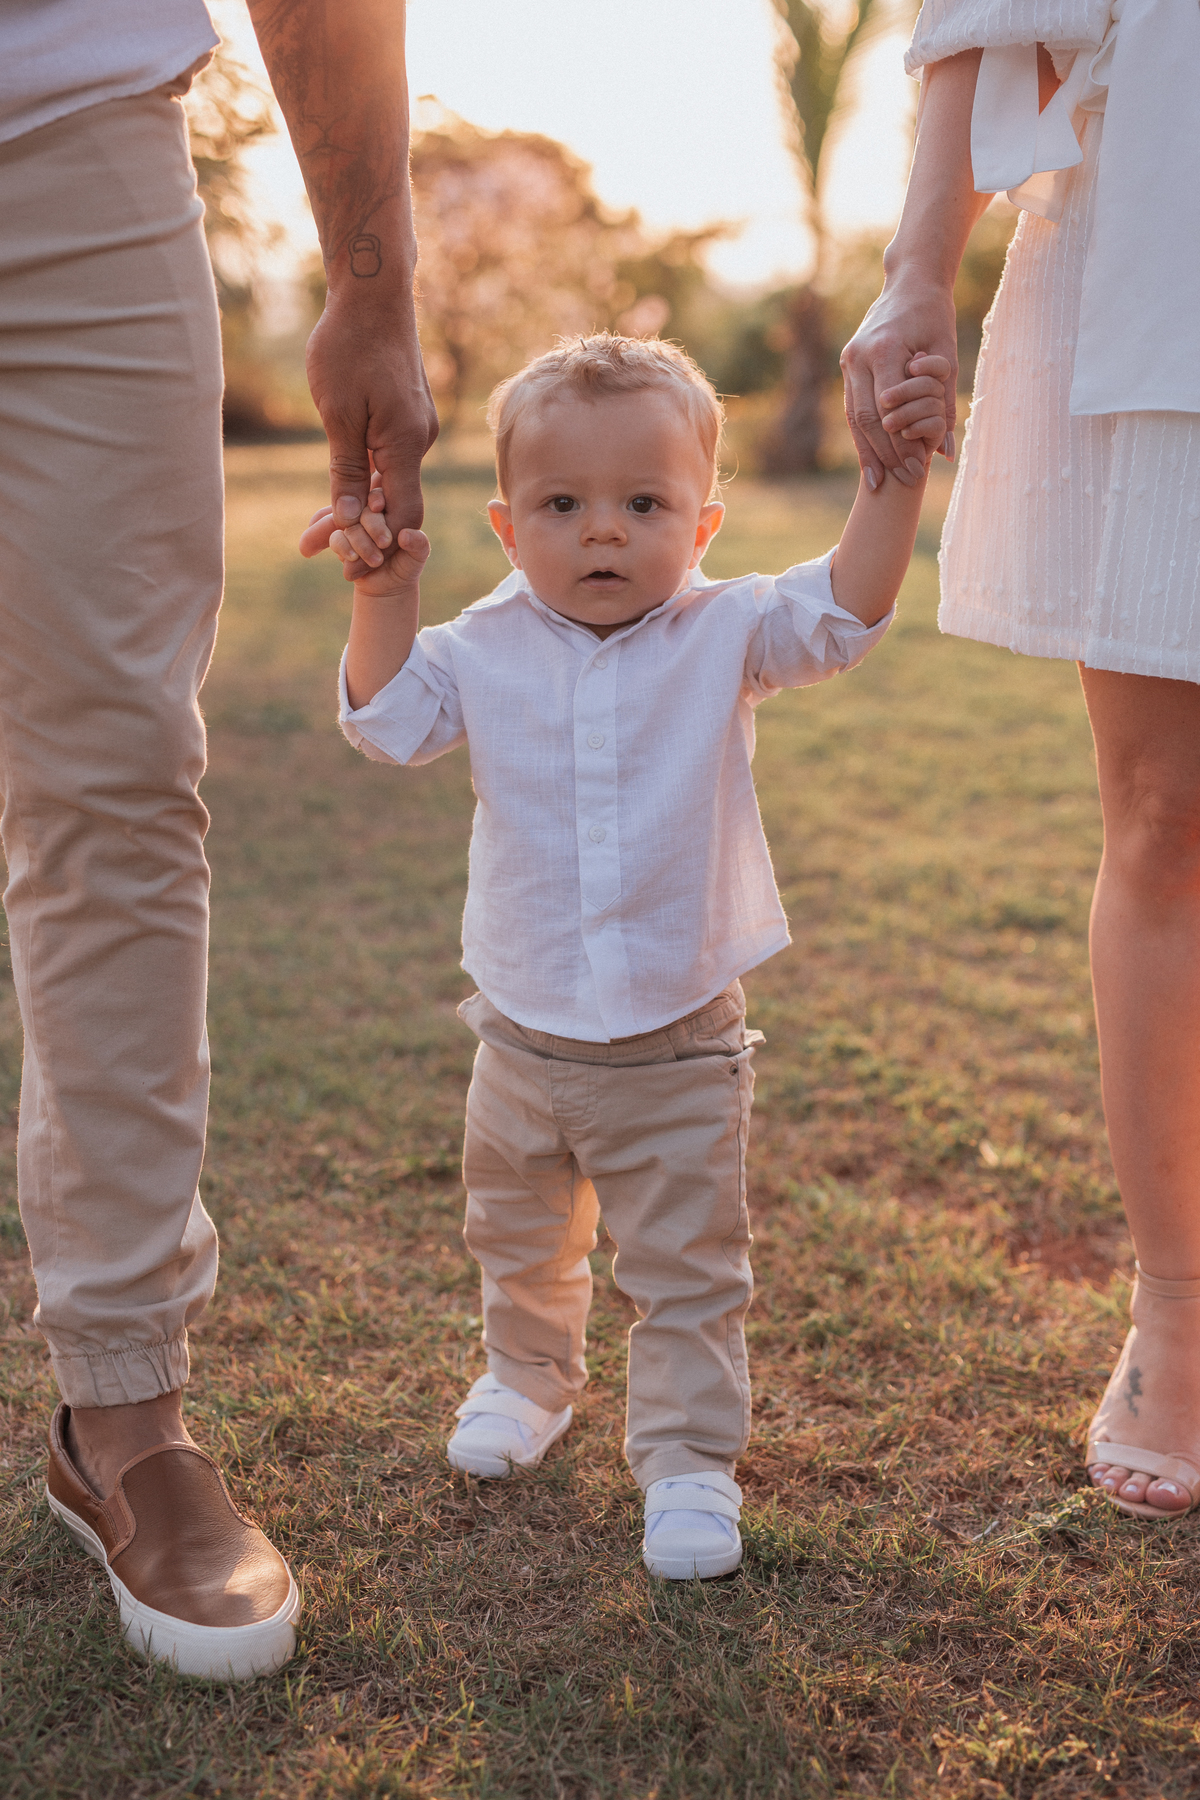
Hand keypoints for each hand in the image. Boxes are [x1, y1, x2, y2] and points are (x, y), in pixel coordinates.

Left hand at [305, 289, 439, 579]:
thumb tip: (352, 517)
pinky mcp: (409, 416)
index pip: (404, 514)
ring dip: (365, 508)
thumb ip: (347, 468)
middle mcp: (420, 440)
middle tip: (325, 553)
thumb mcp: (338, 412)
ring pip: (394, 482)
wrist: (373, 294)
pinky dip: (370, 480)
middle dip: (366, 534)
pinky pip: (392, 460)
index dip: (381, 546)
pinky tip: (346, 489)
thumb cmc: (349, 346)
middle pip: (399, 504)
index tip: (351, 569)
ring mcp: (417, 427)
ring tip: (323, 528)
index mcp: (406, 443)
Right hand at [840, 277, 958, 488]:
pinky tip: (870, 461)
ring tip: (879, 482)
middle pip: (867, 419)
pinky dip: (862, 436)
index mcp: (885, 349)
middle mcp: (860, 355)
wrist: (910, 281)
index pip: (889, 409)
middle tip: (905, 480)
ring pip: (854, 417)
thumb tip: (946, 451)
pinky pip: (852, 408)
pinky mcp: (848, 364)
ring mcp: (849, 360)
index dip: (901, 444)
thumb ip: (945, 404)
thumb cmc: (935, 315)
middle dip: (886, 454)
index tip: (917, 468)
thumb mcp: (949, 356)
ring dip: (868, 452)